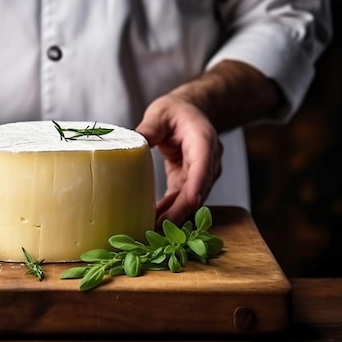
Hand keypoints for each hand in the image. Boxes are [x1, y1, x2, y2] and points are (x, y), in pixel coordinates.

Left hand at [135, 94, 222, 227]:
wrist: (190, 111)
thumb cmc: (175, 111)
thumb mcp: (160, 113)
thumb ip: (149, 128)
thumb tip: (133, 143)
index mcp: (203, 141)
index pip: (202, 167)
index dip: (196, 187)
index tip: (188, 204)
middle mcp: (208, 160)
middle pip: (198, 190)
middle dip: (181, 211)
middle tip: (160, 228)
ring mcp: (202, 172)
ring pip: (191, 199)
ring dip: (174, 215)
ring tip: (152, 230)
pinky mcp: (190, 179)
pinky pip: (181, 198)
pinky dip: (170, 210)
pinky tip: (154, 221)